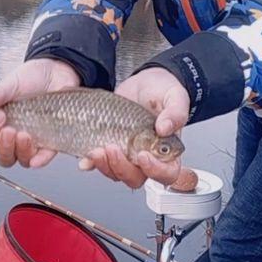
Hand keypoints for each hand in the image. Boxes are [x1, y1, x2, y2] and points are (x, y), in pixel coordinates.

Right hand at [0, 58, 79, 167]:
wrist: (58, 70)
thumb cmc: (33, 78)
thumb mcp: (12, 83)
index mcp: (0, 122)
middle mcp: (14, 135)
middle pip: (3, 156)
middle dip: (4, 147)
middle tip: (9, 130)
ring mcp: (33, 141)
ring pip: (22, 160)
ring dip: (21, 152)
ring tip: (24, 135)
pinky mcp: (52, 141)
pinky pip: (45, 157)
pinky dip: (40, 160)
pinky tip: (37, 158)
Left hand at [80, 67, 188, 188]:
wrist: (142, 82)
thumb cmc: (162, 91)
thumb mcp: (175, 95)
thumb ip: (176, 112)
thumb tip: (166, 128)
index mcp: (166, 151)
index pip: (166, 173)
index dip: (155, 170)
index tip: (143, 155)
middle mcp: (146, 157)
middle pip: (136, 178)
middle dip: (122, 168)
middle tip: (113, 148)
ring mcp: (126, 154)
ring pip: (115, 173)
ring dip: (104, 166)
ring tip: (96, 150)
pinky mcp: (109, 146)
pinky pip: (98, 163)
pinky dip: (90, 163)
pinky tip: (85, 158)